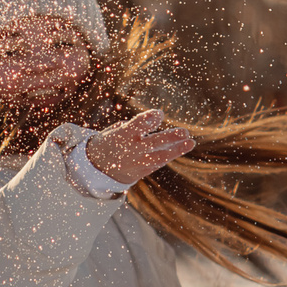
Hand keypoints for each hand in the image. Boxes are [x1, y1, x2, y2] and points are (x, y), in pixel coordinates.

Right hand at [74, 108, 195, 186]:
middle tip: (184, 132)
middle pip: (152, 144)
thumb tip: (154, 122)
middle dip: (169, 138)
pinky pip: (156, 164)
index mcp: (121, 136)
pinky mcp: (140, 172)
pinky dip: (168, 155)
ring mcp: (136, 163)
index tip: (158, 114)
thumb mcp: (116, 130)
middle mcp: (130, 151)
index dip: (148, 119)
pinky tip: (180, 148)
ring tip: (190, 142)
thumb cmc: (110, 141)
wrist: (96, 168)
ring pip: (158, 157)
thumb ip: (135, 126)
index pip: (136, 126)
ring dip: (176, 150)